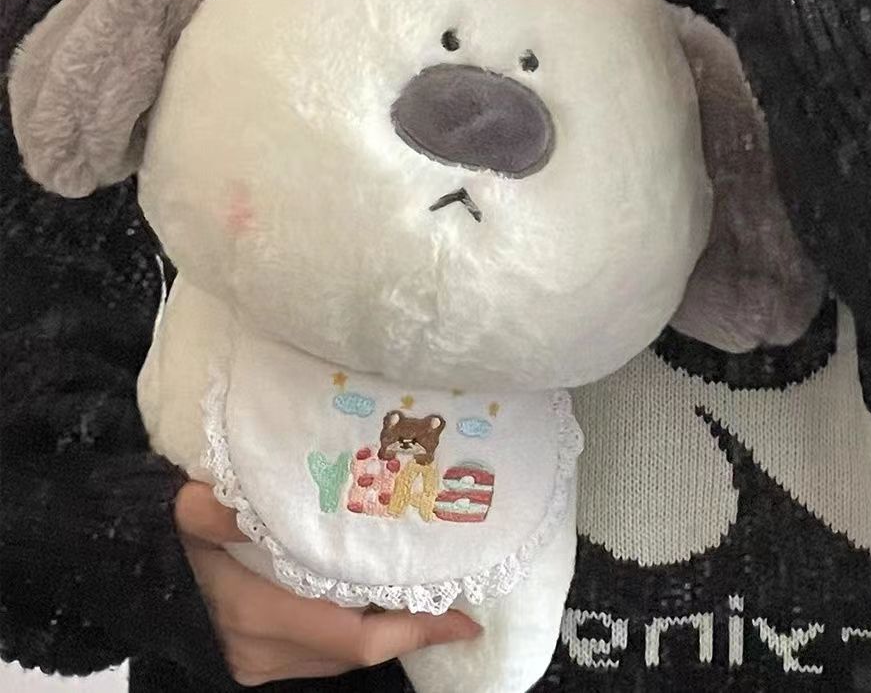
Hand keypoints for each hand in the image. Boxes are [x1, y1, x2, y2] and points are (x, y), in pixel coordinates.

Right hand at [175, 481, 481, 685]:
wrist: (122, 569)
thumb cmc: (161, 539)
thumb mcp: (187, 512)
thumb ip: (217, 508)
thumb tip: (258, 490)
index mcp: (258, 616)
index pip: (356, 637)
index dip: (416, 631)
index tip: (466, 622)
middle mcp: (264, 652)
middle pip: (355, 649)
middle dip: (407, 628)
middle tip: (452, 597)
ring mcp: (258, 663)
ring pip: (339, 654)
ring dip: (379, 628)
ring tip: (419, 591)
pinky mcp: (253, 661)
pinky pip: (319, 653)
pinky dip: (350, 629)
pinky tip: (368, 599)